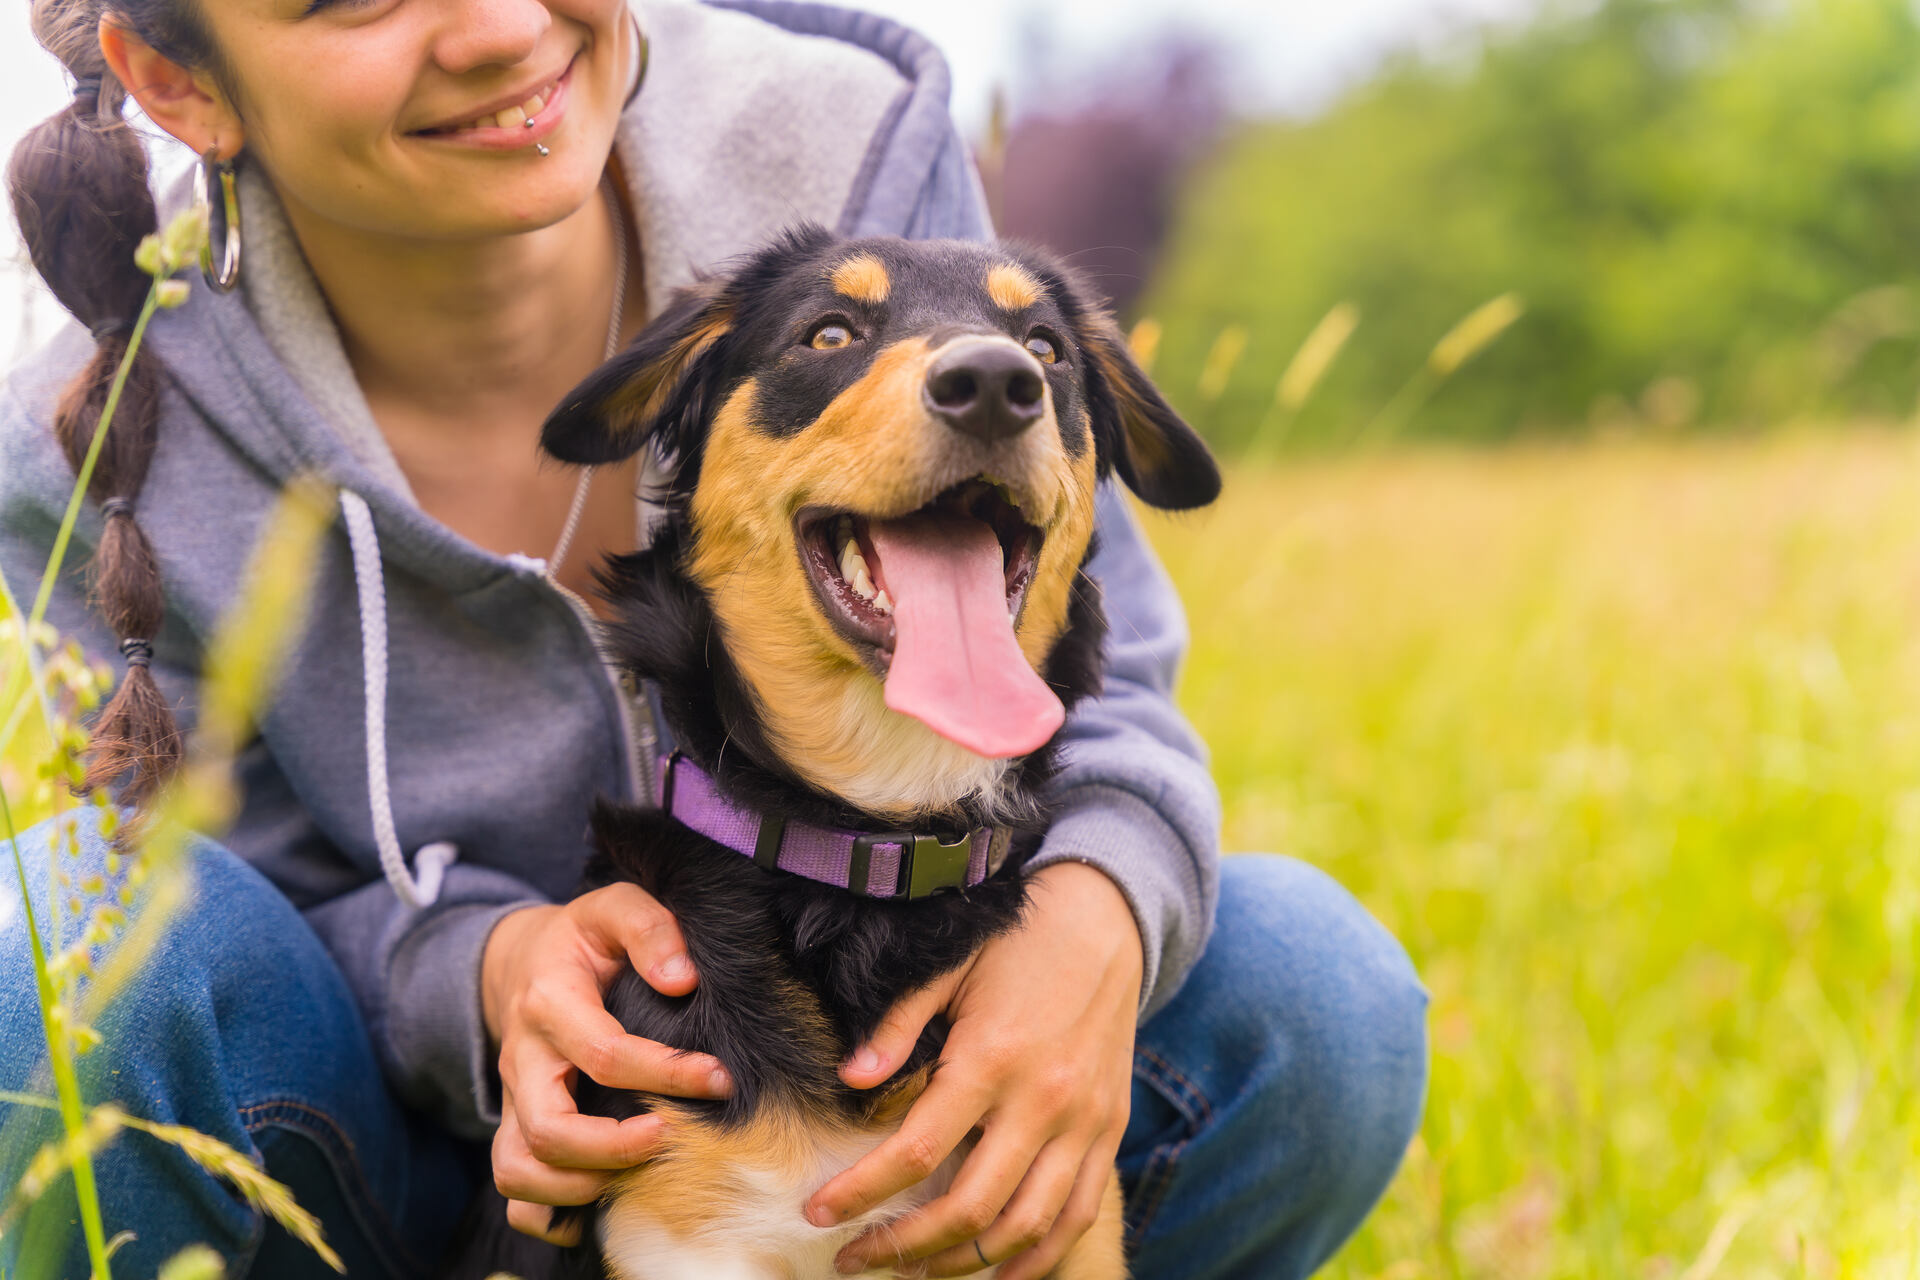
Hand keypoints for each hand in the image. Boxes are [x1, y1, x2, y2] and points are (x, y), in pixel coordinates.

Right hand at [481, 884, 734, 1243]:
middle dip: (613, 1148)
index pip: (604, 1054)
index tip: (718, 1079)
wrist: (521, 959)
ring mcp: (512, 1099)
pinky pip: (511, 1187)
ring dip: (577, 1186)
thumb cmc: (584, 939)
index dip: (666, 1074)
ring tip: (637, 1173)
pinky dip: (547, 1210)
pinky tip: (599, 1203)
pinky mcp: (513, 1125)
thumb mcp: (614, 907)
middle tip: (671, 1138)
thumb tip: (683, 977)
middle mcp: (522, 1059)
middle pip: (548, 1127)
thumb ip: (650, 928)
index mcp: (550, 1003)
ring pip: (517, 1169)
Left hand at [806, 862, 1141, 1278]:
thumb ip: (900, 1024)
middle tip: (856, 1258)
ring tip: (915, 1271)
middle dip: (903, 1246)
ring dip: (963, 1262)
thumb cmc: (1015, 940)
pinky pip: (1077, 1215)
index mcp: (991, 1058)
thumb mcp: (949, 966)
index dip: (862, 1193)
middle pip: (969, 1208)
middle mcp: (1041, 1101)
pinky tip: (997, 1273)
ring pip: (1025, 1226)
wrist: (1105, 918)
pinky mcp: (1107, 1129)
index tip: (818, 1214)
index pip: (917, 1152)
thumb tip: (850, 1077)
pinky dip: (1038, 1257)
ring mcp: (1082, 1122)